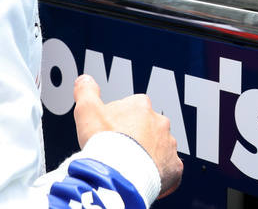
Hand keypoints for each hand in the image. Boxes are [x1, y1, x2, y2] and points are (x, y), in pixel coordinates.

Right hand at [74, 75, 182, 196]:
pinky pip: (169, 168)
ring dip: (148, 154)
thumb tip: (84, 80)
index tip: (110, 133)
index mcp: (141, 106)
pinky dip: (160, 172)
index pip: (131, 108)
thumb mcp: (87, 111)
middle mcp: (159, 122)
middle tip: (119, 150)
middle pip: (147, 127)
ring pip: (159, 147)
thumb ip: (85, 92)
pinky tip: (147, 177)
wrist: (119, 174)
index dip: (118, 122)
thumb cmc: (104, 143)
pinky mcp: (173, 166)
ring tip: (131, 166)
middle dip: (136, 137)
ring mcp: (168, 144)